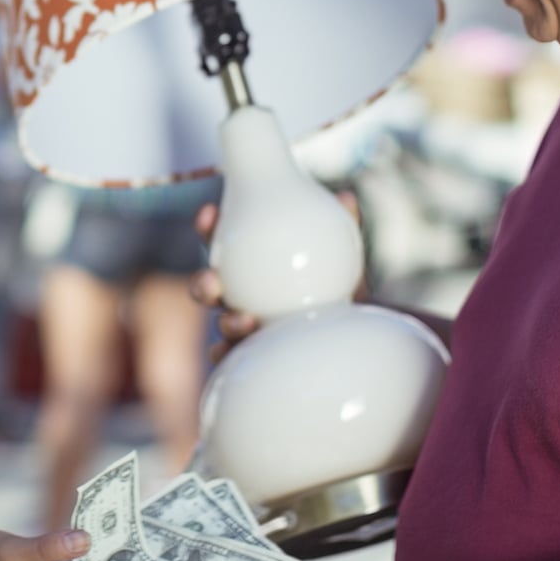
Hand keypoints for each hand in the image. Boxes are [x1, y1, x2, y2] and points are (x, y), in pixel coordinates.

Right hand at [190, 193, 362, 363]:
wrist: (356, 347)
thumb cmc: (341, 297)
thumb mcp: (344, 264)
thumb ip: (344, 231)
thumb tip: (346, 197)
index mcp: (255, 269)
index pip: (222, 244)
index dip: (208, 228)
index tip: (208, 214)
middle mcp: (244, 300)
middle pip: (211, 289)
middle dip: (203, 283)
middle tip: (213, 283)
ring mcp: (248, 334)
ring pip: (224, 327)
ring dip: (226, 323)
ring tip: (243, 322)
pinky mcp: (255, 363)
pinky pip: (236, 363)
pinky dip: (230, 358)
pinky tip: (235, 356)